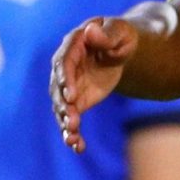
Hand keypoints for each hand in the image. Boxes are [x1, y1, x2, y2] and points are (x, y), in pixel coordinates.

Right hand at [52, 16, 138, 152]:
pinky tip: (78, 147)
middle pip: (58, 89)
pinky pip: (71, 117)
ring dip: (65, 123)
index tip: (71, 95)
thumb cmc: (121, 36)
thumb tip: (90, 31)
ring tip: (72, 140)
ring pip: (62, 107)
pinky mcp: (76, 101)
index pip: (64, 64)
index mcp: (72, 47)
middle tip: (71, 122)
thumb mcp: (120, 32)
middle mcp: (64, 68)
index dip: (65, 79)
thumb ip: (107, 34)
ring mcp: (68, 85)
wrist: (120, 49)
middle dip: (64, 106)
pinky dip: (73, 133)